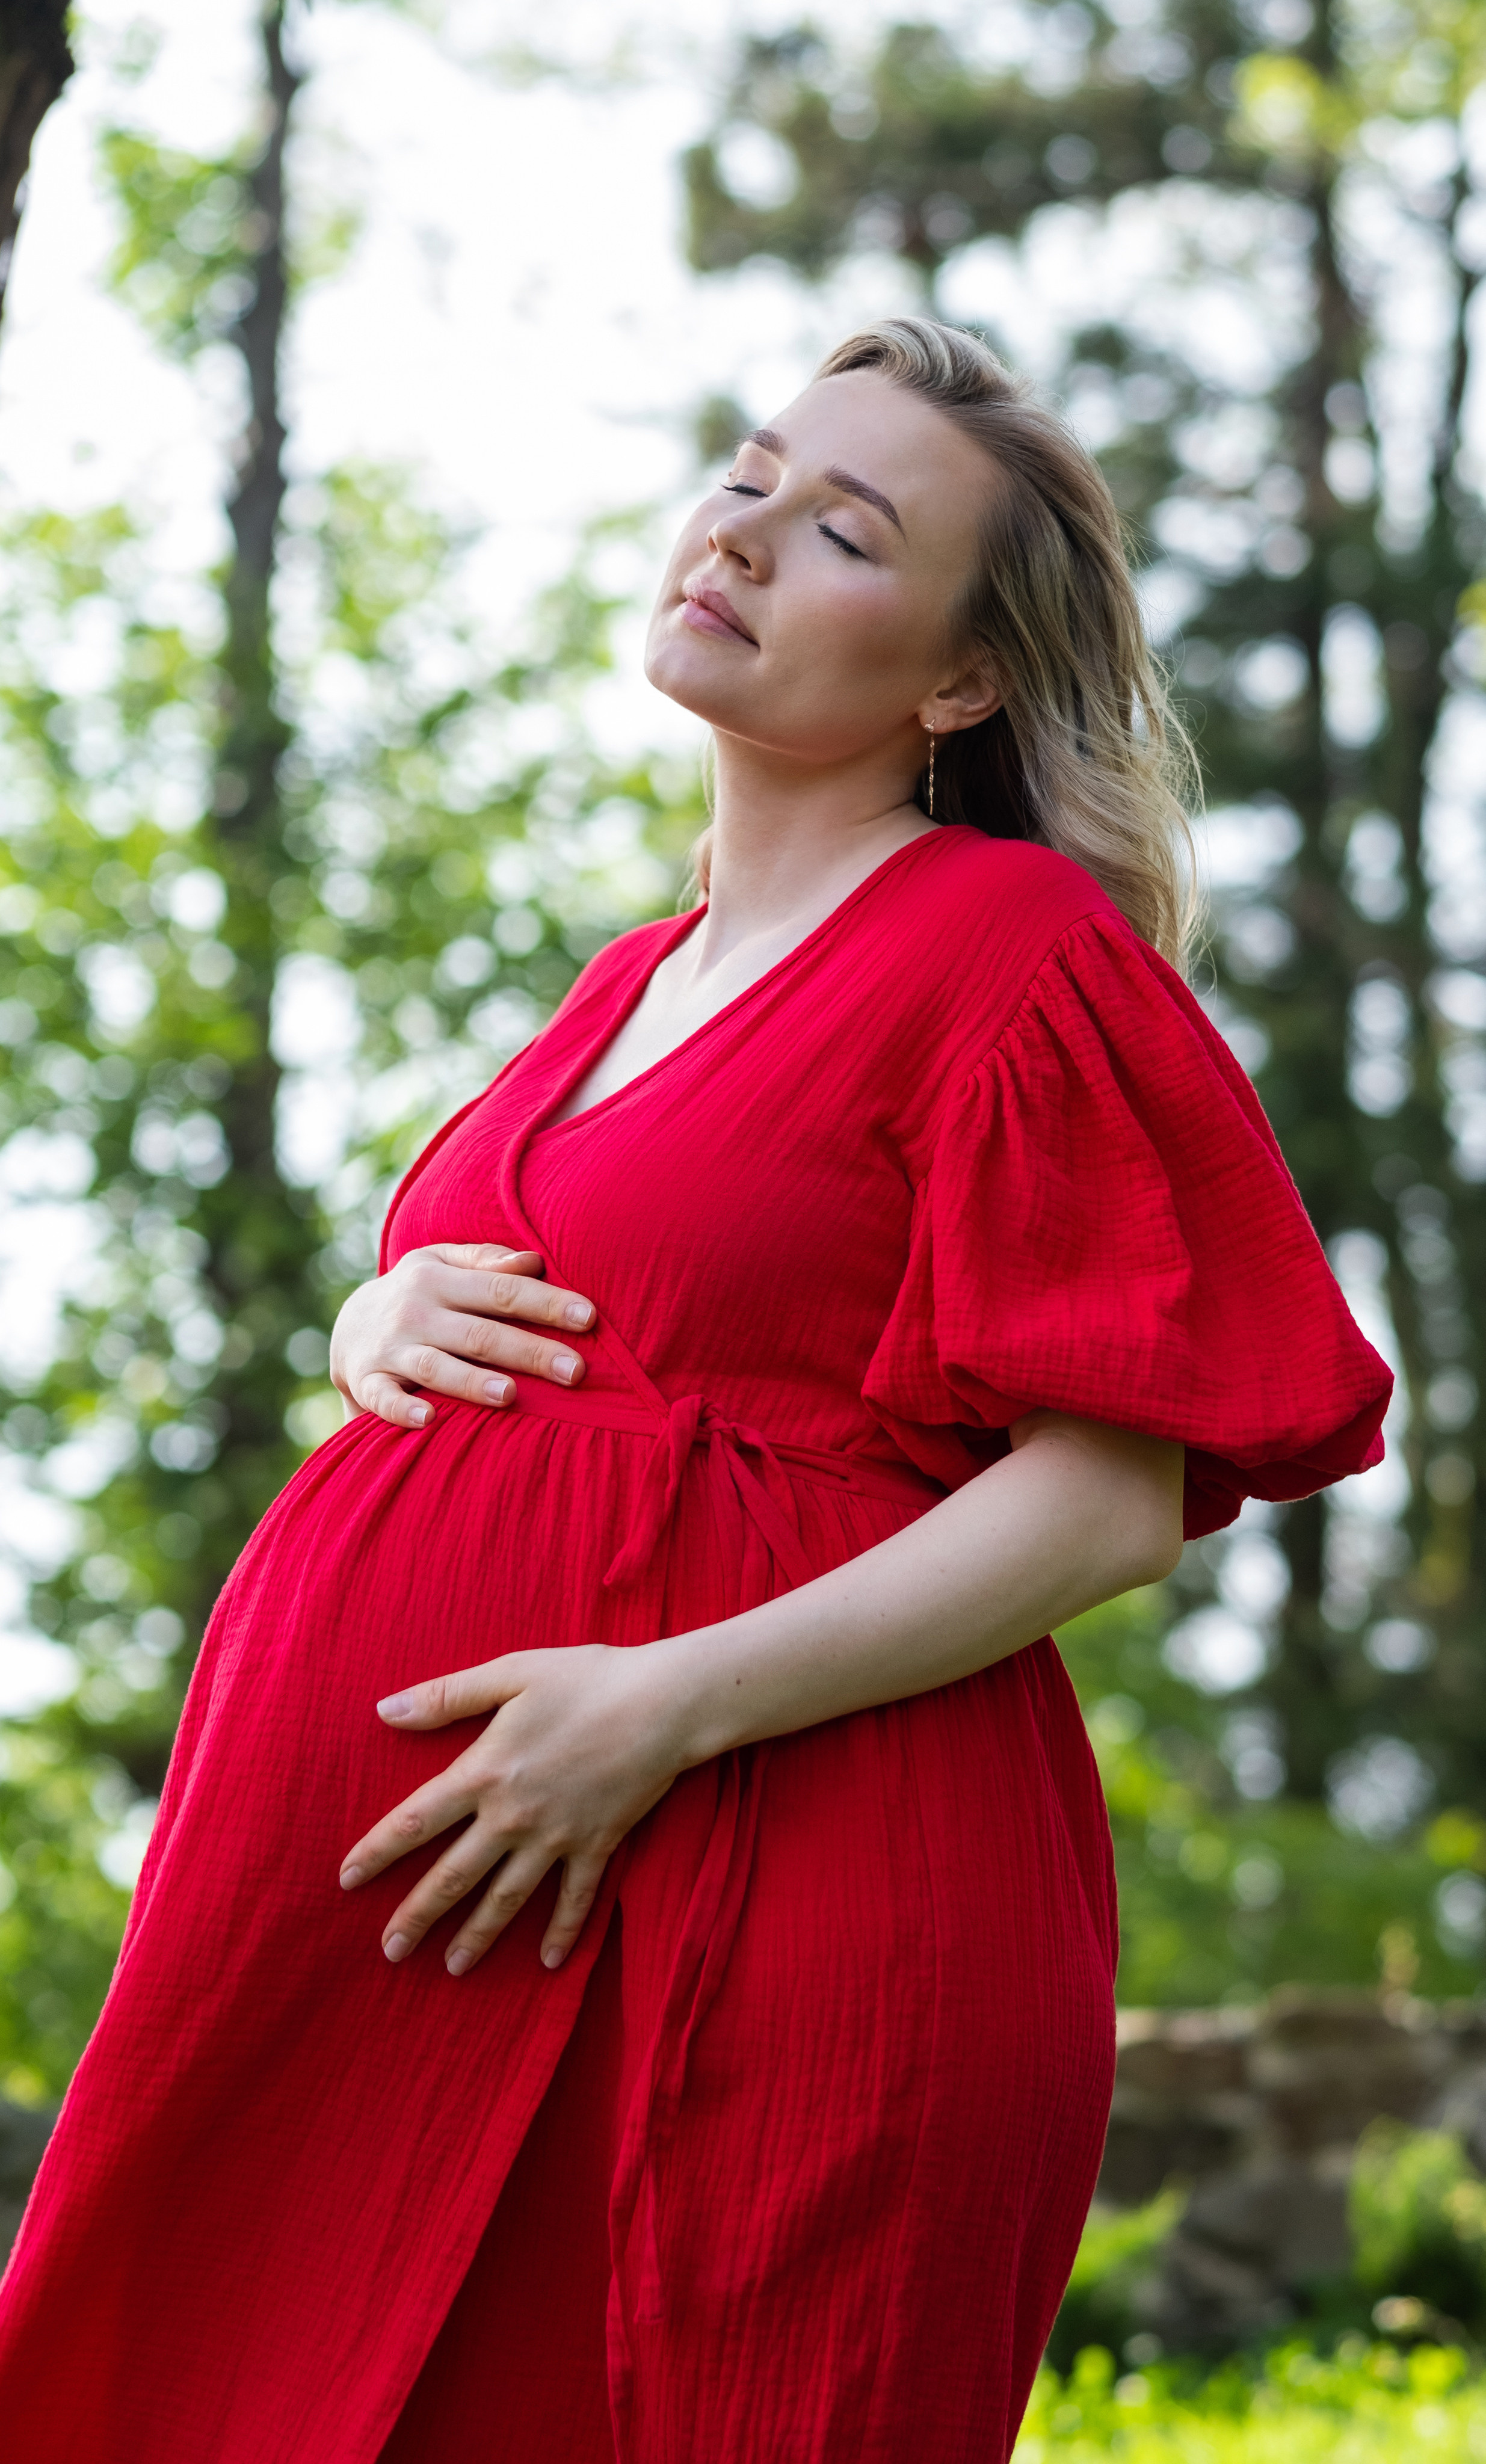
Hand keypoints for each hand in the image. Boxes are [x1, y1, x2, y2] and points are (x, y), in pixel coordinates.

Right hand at [331, 1244, 595, 1429]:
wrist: (348, 1326)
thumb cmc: (420, 1294)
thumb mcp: (444, 1264)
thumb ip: (487, 1261)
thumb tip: (534, 1261)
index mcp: (441, 1278)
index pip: (503, 1290)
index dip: (546, 1303)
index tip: (589, 1317)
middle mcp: (415, 1311)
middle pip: (481, 1333)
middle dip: (530, 1351)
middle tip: (576, 1371)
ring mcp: (390, 1348)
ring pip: (435, 1366)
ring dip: (471, 1381)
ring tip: (509, 1396)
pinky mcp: (367, 1381)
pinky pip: (384, 1398)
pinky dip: (402, 1410)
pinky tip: (428, 1420)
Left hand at [338, 1646, 686, 1972]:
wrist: (664, 1704)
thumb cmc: (587, 1679)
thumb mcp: (510, 1673)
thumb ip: (445, 1697)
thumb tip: (384, 1710)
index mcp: (485, 1772)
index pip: (415, 1821)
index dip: (377, 1852)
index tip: (346, 1881)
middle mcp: (513, 1816)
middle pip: (453, 1876)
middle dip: (417, 1916)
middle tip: (390, 1950)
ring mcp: (556, 1837)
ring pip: (506, 1899)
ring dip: (477, 1936)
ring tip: (452, 1968)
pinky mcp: (597, 1845)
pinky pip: (574, 1899)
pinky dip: (561, 1932)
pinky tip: (549, 1963)